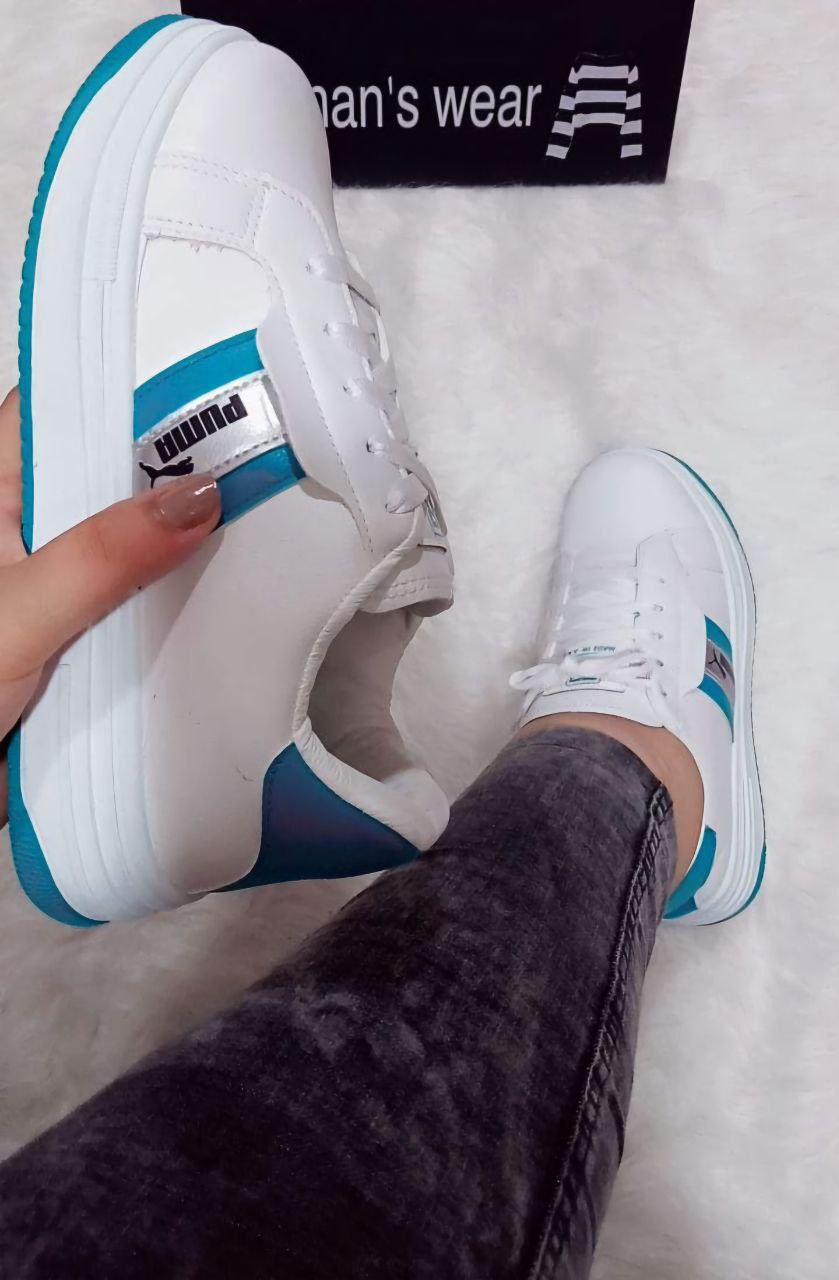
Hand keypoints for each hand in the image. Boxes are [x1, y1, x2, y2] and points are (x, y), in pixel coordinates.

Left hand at [0, 387, 219, 819]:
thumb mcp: (18, 614)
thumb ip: (102, 557)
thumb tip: (194, 497)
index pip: (60, 411)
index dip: (128, 394)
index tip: (205, 389)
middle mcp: (22, 530)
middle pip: (106, 477)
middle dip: (172, 472)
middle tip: (254, 458)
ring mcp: (51, 584)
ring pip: (127, 544)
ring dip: (175, 547)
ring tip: (252, 524)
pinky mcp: (74, 636)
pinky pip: (133, 606)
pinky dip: (168, 606)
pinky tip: (213, 602)